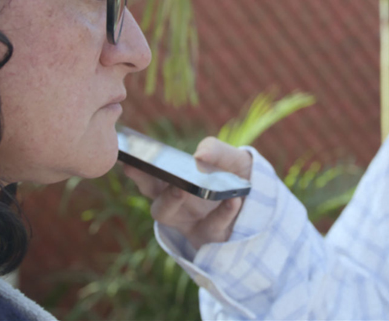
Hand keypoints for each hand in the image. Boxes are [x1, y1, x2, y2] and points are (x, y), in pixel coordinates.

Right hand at [123, 136, 252, 249]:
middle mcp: (175, 202)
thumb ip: (216, 151)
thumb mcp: (231, 159)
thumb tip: (199, 155)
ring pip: (167, 215)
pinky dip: (222, 213)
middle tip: (147, 169)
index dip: (136, 168)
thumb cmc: (236, 176)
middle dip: (144, 182)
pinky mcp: (209, 238)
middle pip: (148, 191)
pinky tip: (234, 200)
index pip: (149, 174)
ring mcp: (189, 222)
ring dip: (171, 199)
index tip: (128, 158)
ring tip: (183, 187)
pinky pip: (211, 228)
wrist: (261, 204)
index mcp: (175, 181)